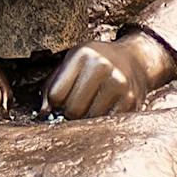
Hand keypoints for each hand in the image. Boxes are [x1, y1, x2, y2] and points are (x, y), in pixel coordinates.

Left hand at [41, 33, 175, 118]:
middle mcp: (102, 66)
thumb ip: (52, 85)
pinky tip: (102, 110)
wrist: (134, 61)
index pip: (56, 94)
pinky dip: (101, 122)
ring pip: (90, 119)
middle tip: (74, 108)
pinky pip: (107, 123)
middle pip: (73, 109)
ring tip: (89, 107)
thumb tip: (43, 113)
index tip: (59, 102)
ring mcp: (118, 83)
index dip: (54, 103)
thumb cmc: (95, 63)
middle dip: (69, 113)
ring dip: (86, 119)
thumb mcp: (71, 63)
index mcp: (82, 54)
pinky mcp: (131, 100)